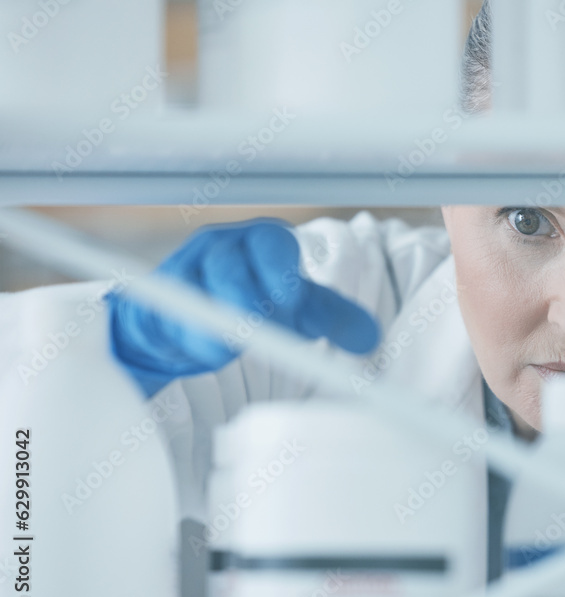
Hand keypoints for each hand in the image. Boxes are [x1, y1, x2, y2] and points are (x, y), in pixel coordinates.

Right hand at [106, 218, 379, 396]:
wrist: (186, 324)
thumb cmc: (250, 304)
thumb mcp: (297, 311)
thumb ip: (333, 318)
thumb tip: (371, 338)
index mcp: (262, 242)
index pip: (273, 243)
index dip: (282, 272)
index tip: (294, 302)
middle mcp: (221, 248)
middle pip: (232, 267)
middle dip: (250, 300)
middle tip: (264, 326)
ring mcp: (185, 272)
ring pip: (200, 292)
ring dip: (222, 322)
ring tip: (239, 341)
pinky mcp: (157, 300)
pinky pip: (171, 316)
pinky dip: (194, 338)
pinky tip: (212, 350)